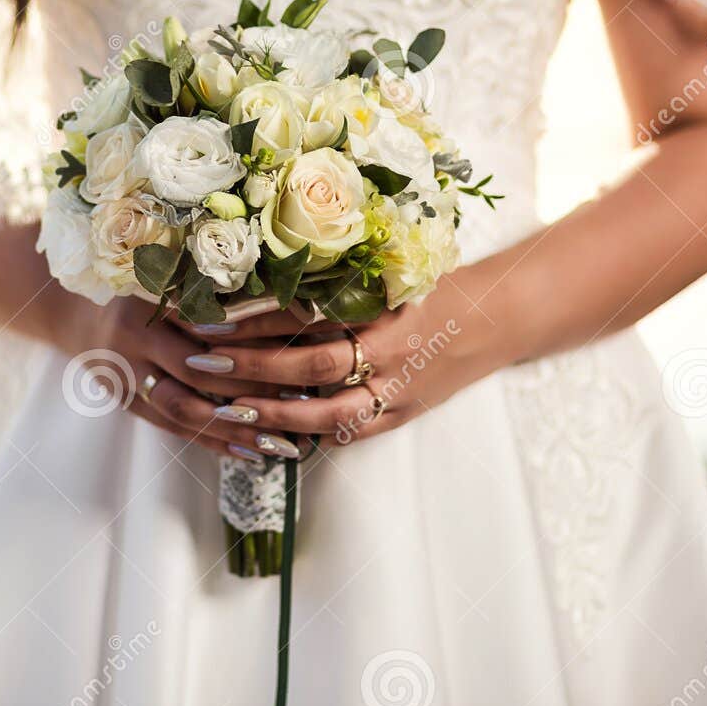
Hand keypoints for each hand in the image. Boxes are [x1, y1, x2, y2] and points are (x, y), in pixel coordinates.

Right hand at [59, 295, 307, 461]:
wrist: (77, 313)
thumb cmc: (145, 286)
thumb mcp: (174, 273)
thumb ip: (219, 286)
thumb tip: (298, 301)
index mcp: (152, 294)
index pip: (213, 320)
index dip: (257, 337)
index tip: (304, 350)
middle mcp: (135, 334)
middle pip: (201, 369)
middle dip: (255, 388)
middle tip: (304, 403)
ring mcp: (125, 373)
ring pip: (186, 408)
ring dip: (237, 428)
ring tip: (283, 444)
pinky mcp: (126, 403)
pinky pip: (173, 430)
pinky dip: (214, 443)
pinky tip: (251, 454)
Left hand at [177, 275, 503, 445]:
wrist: (501, 318)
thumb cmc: (436, 283)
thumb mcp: (394, 267)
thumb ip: (341, 275)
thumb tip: (264, 268)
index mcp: (384, 306)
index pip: (311, 315)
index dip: (258, 318)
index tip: (212, 317)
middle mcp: (391, 352)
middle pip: (312, 366)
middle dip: (254, 367)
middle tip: (205, 361)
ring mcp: (400, 390)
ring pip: (328, 414)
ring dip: (274, 414)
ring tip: (226, 411)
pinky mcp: (404, 414)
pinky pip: (353, 433)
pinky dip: (312, 436)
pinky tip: (272, 438)